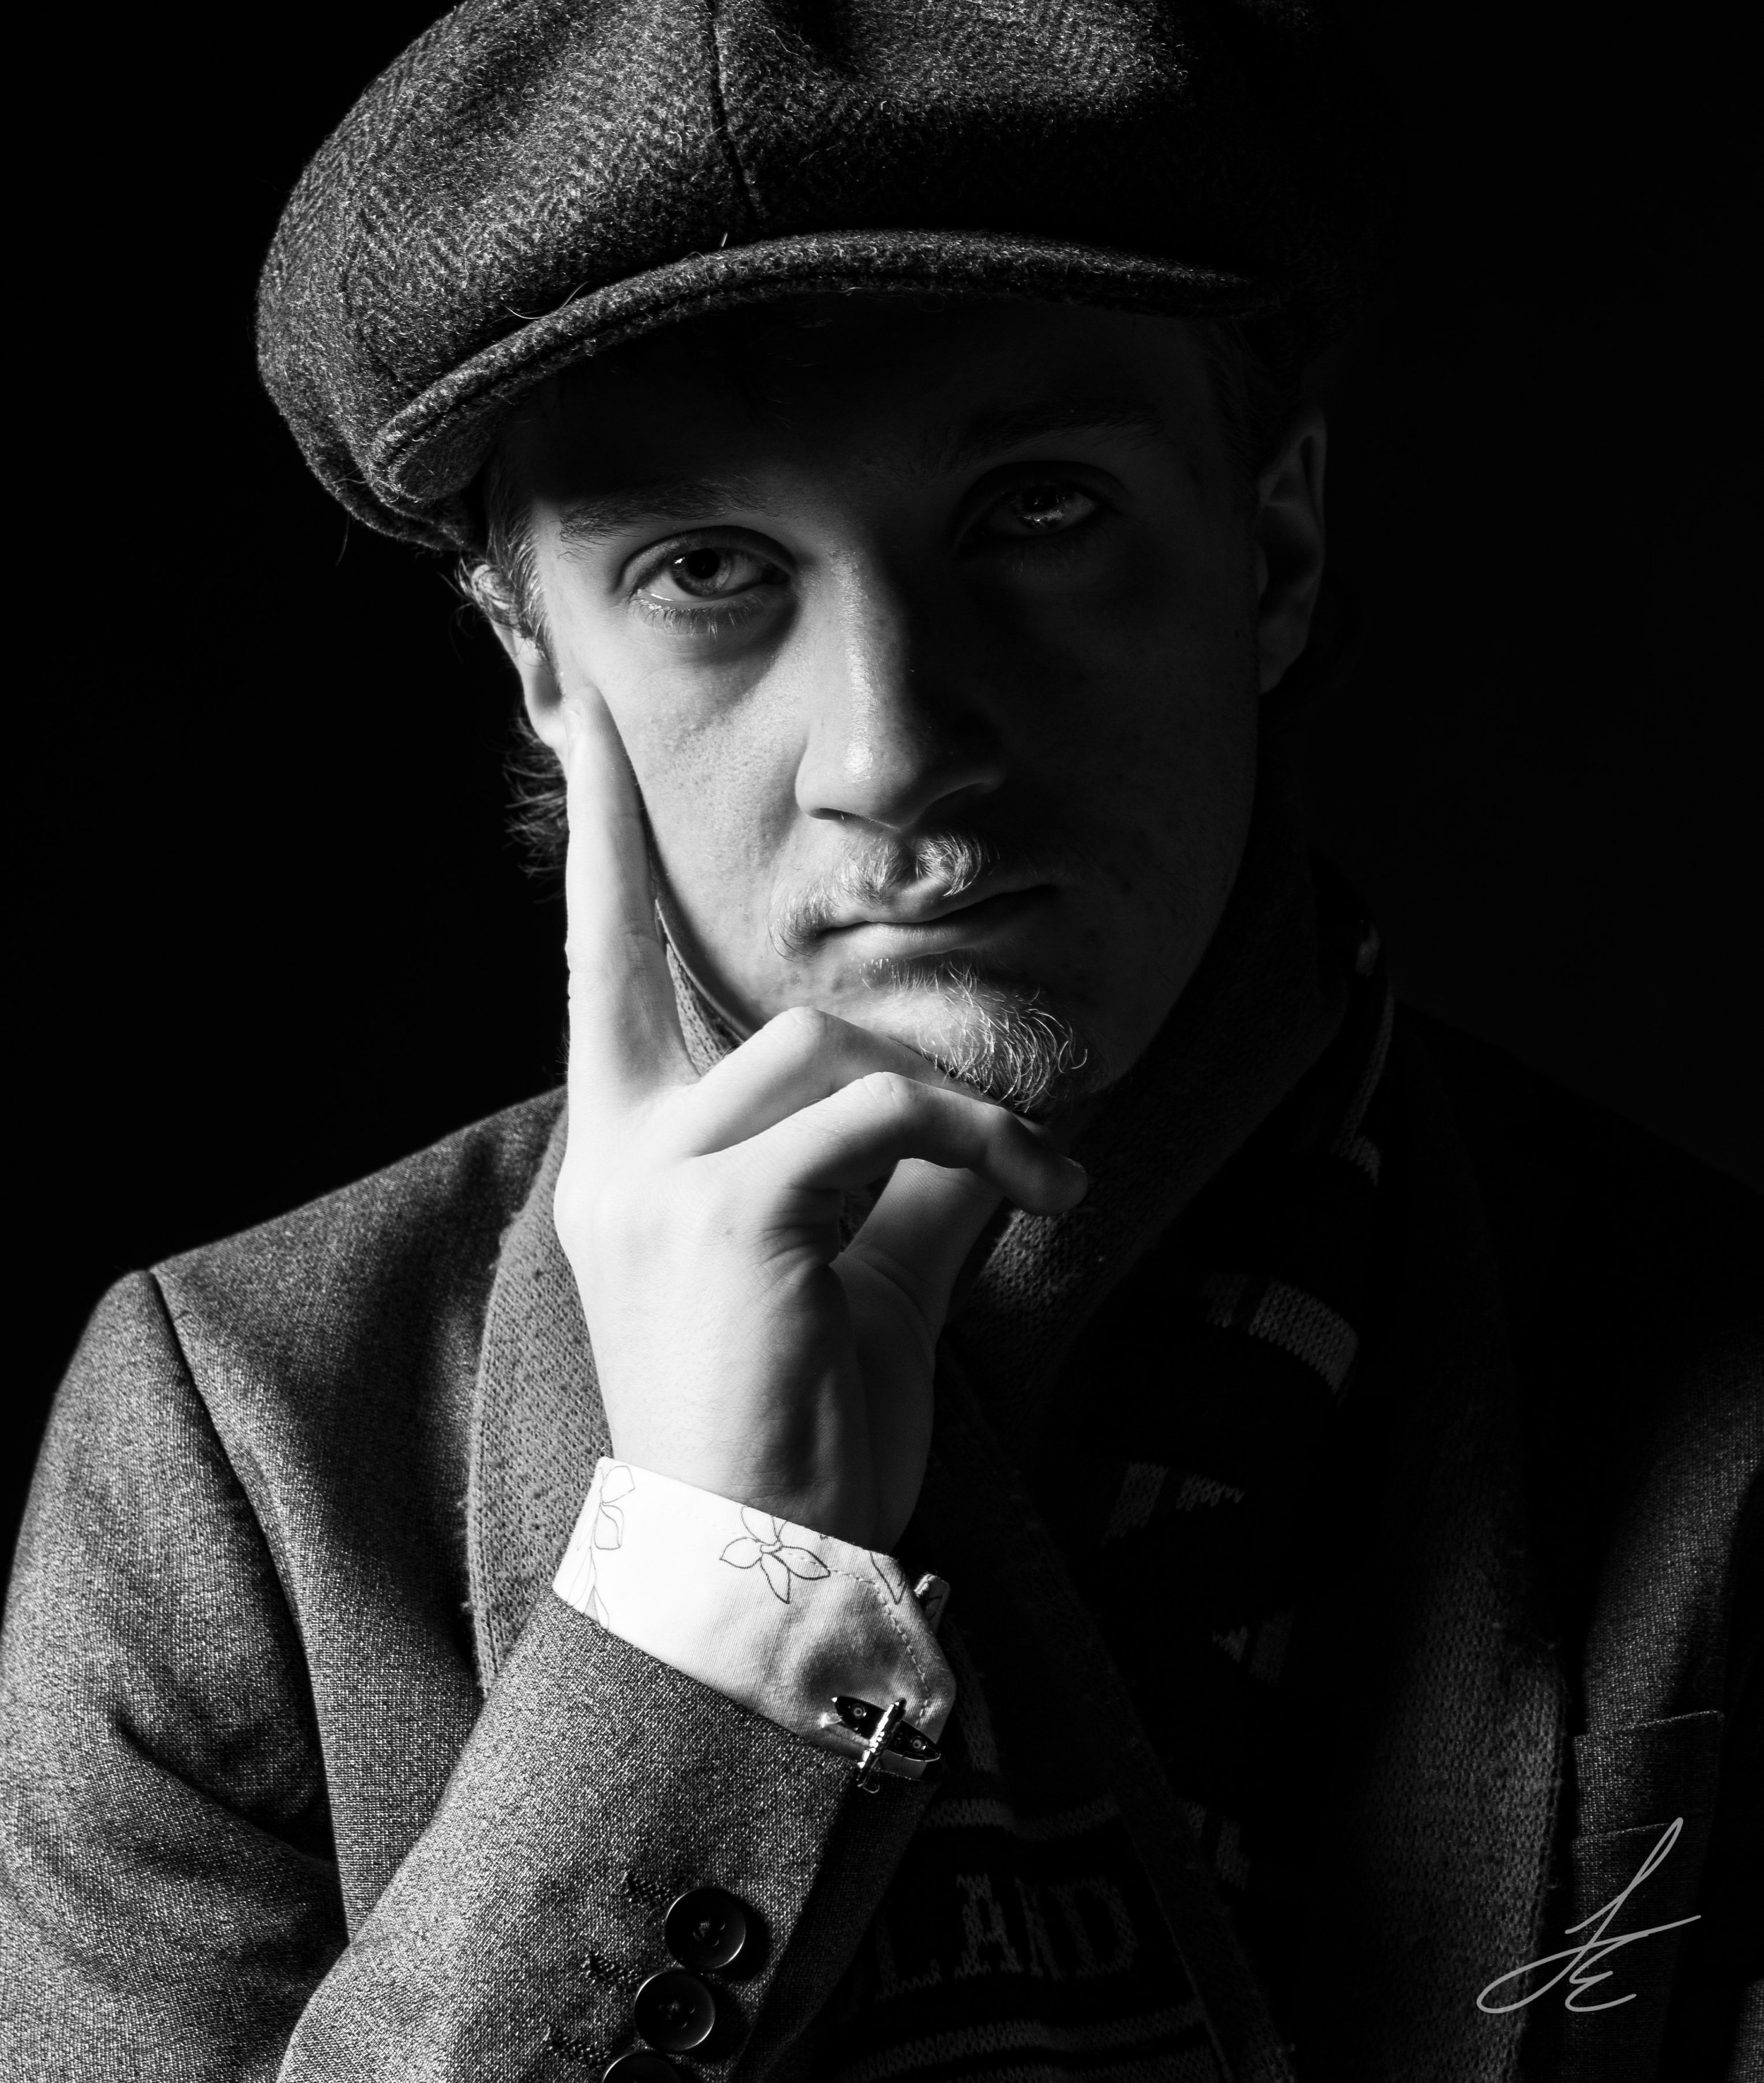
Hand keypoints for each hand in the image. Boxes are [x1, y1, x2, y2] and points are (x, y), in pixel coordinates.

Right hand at [552, 689, 1086, 1550]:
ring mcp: (661, 1176)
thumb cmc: (798, 1432)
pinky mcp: (728, 1211)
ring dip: (960, 1094)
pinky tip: (1040, 1194)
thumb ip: (897, 1168)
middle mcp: (620, 1148)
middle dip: (871, 995)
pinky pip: (878, 1114)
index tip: (582, 718)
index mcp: (629, 1153)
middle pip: (742, 988)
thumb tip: (977, 1089)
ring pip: (828, 1043)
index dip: (600, 842)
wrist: (760, 1576)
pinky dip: (978, 1136)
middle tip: (975, 1045)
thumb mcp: (857, 1273)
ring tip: (1041, 1175)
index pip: (598, 964)